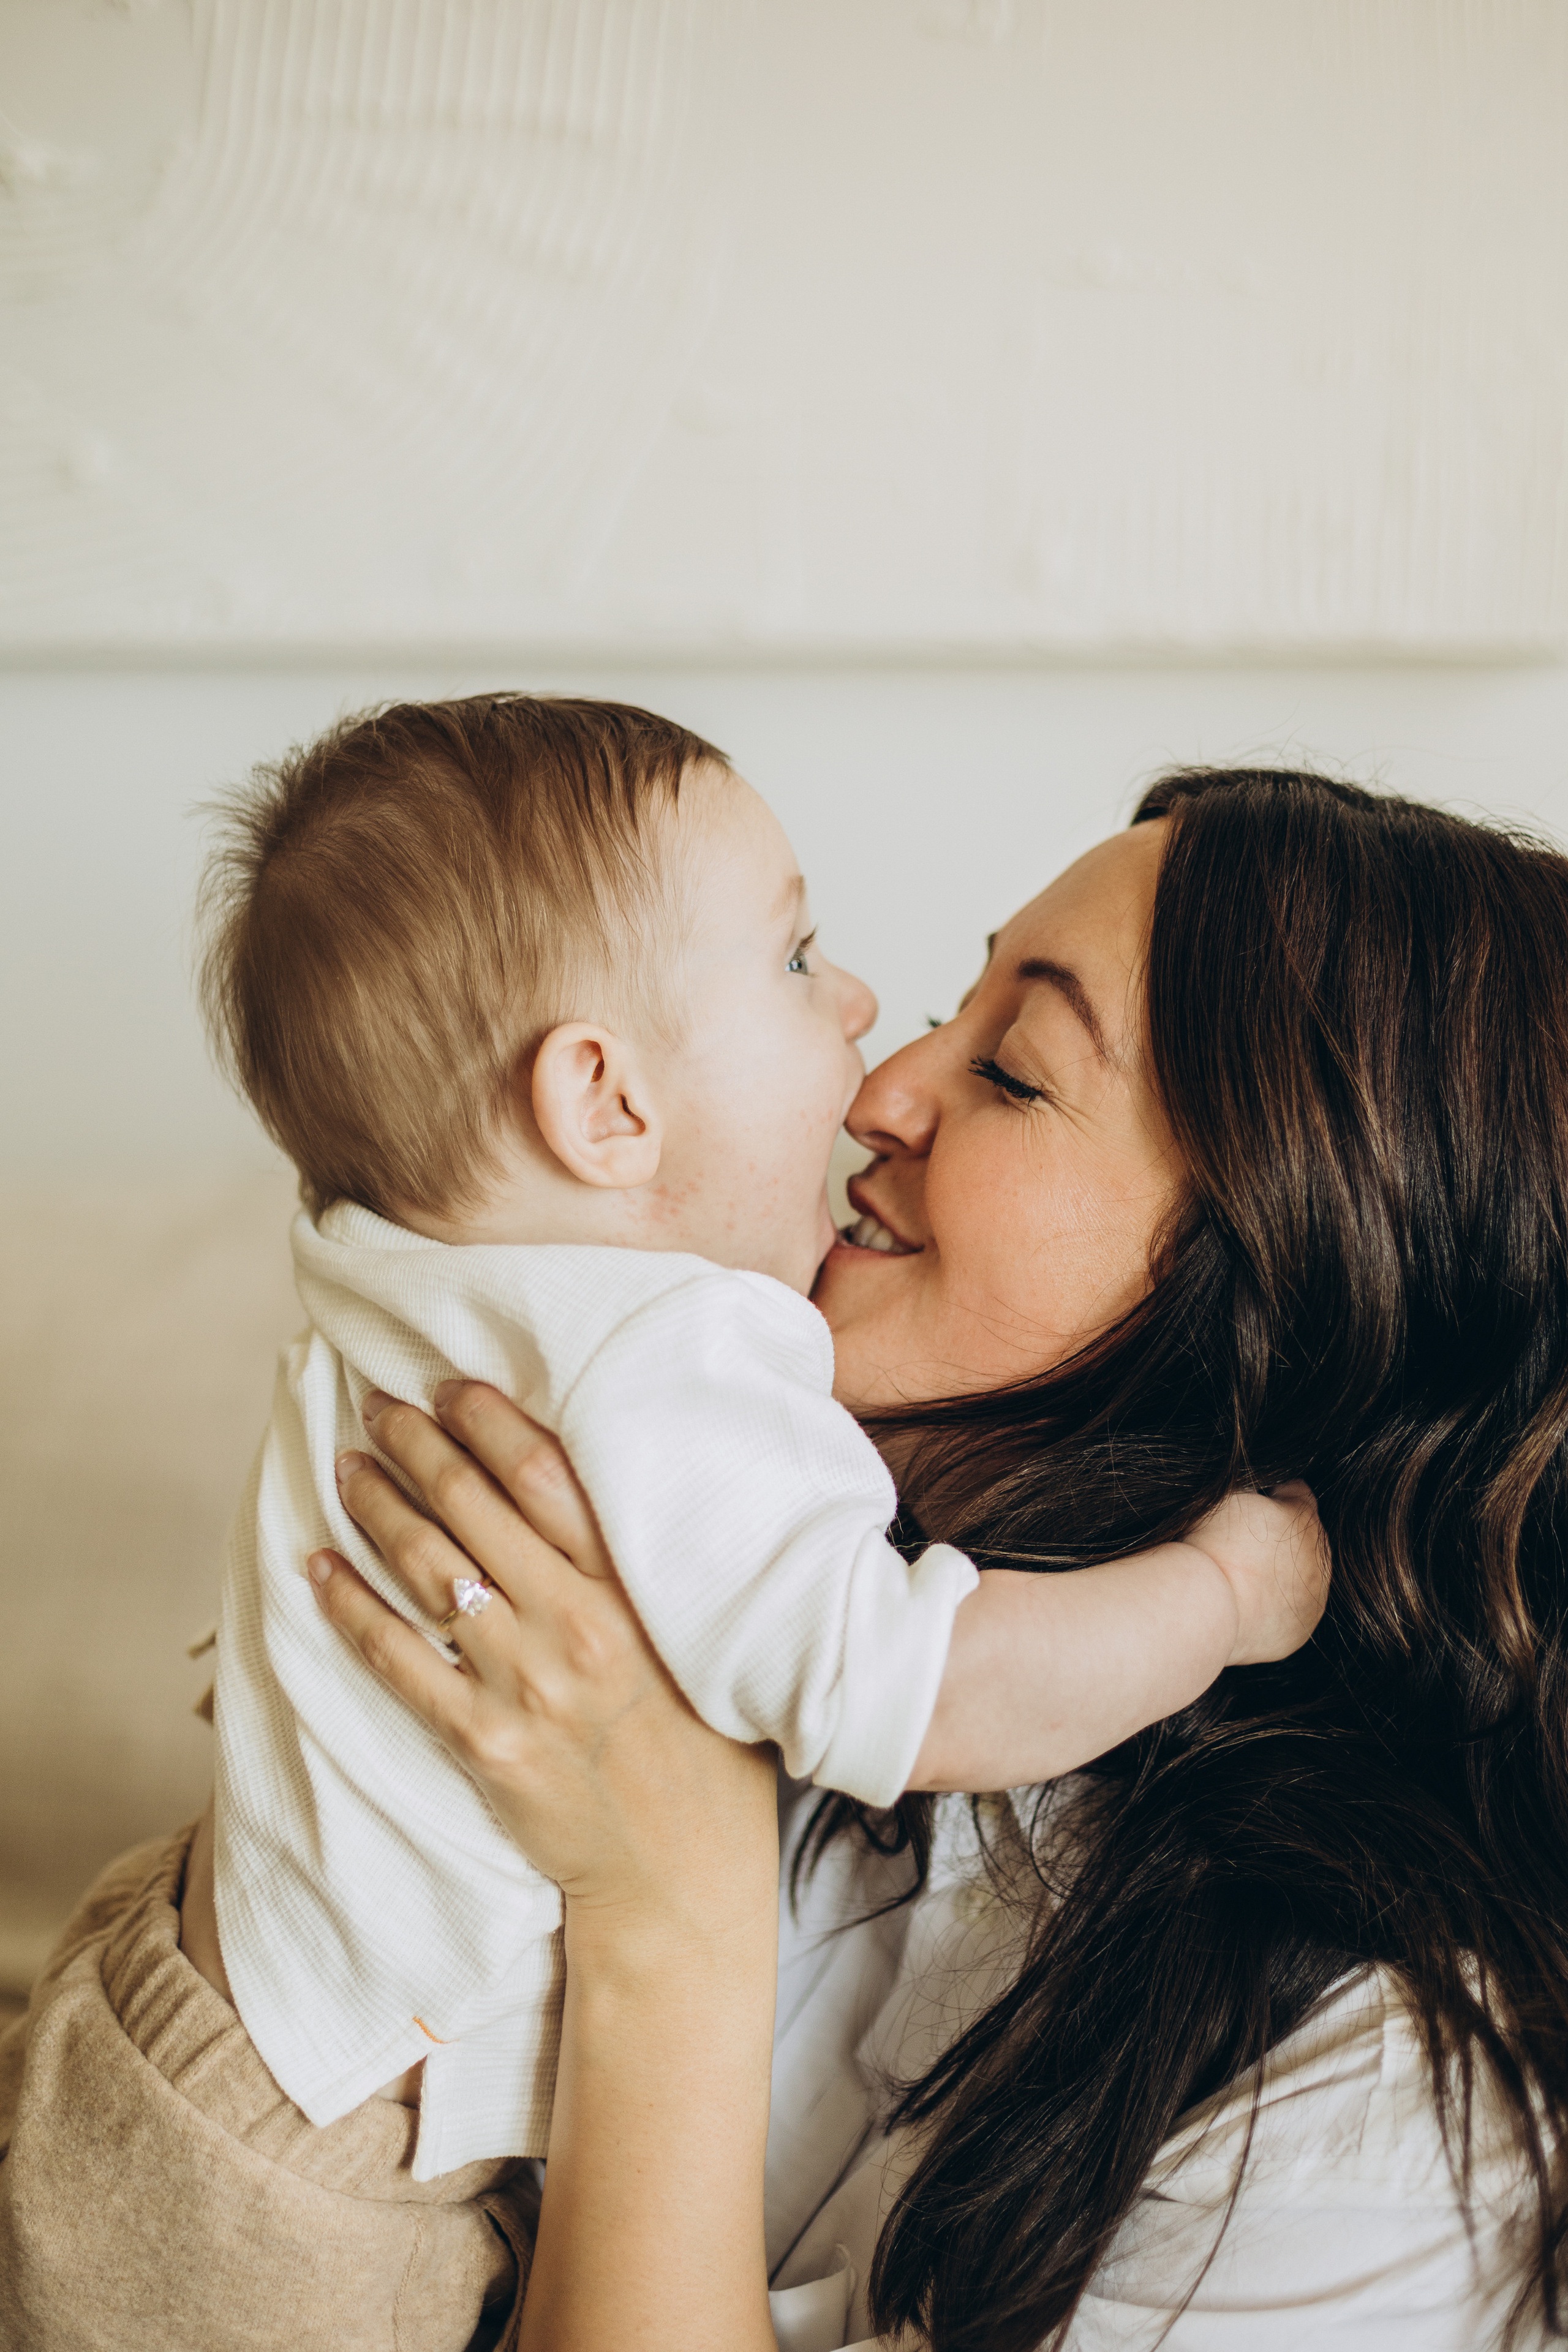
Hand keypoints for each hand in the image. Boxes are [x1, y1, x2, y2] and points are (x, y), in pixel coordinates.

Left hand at [313, 1382, 779, 2349]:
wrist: (681, 1875)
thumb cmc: (707, 1752)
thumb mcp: (705, 1642)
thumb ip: (654, 1573)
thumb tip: (616, 1492)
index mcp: (634, 1592)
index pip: (548, 1476)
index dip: (491, 1422)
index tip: (453, 1386)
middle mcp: (574, 1627)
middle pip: (474, 1508)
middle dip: (418, 1446)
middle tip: (379, 1405)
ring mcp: (523, 1686)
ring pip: (429, 1571)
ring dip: (379, 1508)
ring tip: (347, 1466)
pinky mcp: (482, 1744)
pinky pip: (398, 1662)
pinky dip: (351, 1608)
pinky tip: (319, 1568)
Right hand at [1185, 1481, 1329, 1666]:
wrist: (1205, 1603)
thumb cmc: (1211, 1544)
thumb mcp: (1227, 1495)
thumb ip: (1253, 1488)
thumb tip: (1258, 1489)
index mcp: (1304, 1519)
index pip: (1298, 1494)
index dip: (1274, 1494)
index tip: (1255, 1500)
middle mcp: (1319, 1559)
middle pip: (1305, 1538)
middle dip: (1281, 1536)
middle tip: (1244, 1542)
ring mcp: (1312, 1599)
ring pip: (1302, 1576)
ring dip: (1282, 1572)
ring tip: (1244, 1573)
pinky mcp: (1299, 1631)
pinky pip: (1291, 1612)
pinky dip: (1276, 1605)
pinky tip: (1247, 1600)